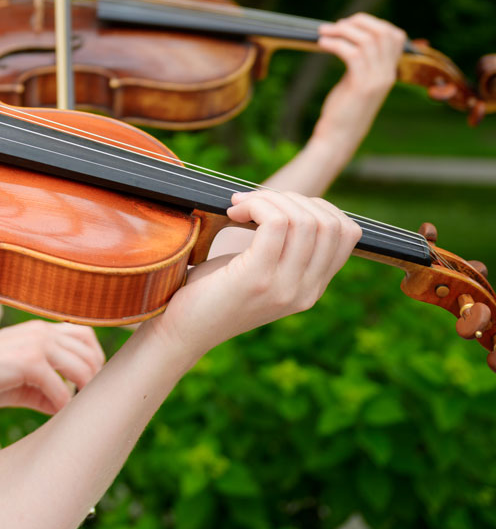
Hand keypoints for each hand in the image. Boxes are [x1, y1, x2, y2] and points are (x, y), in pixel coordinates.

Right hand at [0, 320, 105, 413]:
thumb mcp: (18, 381)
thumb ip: (45, 389)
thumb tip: (68, 408)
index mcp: (40, 330)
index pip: (85, 335)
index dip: (95, 360)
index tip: (90, 385)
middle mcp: (42, 331)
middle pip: (90, 352)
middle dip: (95, 379)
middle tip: (88, 403)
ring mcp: (36, 344)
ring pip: (83, 368)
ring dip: (85, 393)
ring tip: (76, 411)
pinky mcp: (27, 362)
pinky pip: (60, 389)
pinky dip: (63, 406)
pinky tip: (54, 414)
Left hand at [154, 189, 360, 362]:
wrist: (182, 331)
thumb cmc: (213, 292)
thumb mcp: (260, 269)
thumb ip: (285, 247)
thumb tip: (293, 201)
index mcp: (311, 287)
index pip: (346, 233)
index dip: (315, 205)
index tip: (278, 205)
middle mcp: (306, 291)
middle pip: (328, 223)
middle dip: (291, 197)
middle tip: (254, 203)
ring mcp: (285, 288)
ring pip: (303, 220)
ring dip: (269, 198)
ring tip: (240, 206)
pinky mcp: (257, 280)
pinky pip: (275, 223)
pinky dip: (256, 205)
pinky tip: (233, 212)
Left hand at [314, 12, 405, 151]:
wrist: (339, 137)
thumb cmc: (344, 109)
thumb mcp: (357, 82)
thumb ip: (361, 63)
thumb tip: (349, 37)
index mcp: (389, 72)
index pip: (396, 36)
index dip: (374, 23)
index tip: (351, 24)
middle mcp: (387, 74)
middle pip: (383, 33)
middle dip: (359, 22)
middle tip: (336, 25)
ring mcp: (376, 80)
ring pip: (367, 40)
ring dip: (342, 30)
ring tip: (324, 32)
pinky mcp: (361, 86)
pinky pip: (351, 53)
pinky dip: (335, 43)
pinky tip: (322, 43)